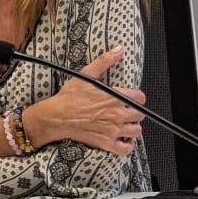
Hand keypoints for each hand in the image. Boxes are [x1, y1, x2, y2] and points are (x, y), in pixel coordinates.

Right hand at [29, 47, 143, 154]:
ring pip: (136, 131)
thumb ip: (105, 61)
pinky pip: (125, 149)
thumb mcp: (87, 74)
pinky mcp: (106, 143)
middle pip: (140, 115)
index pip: (140, 98)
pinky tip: (123, 138)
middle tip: (126, 110)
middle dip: (135, 112)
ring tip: (125, 124)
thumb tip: (119, 50)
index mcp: (115, 97)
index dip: (137, 97)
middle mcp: (117, 114)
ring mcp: (113, 130)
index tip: (131, 98)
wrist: (57, 116)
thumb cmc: (70, 96)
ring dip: (133, 127)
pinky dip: (128, 145)